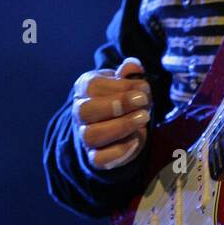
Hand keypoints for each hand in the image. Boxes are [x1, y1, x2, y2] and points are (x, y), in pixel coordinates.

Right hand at [72, 56, 151, 170]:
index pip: (93, 86)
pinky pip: (100, 159)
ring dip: (121, 126)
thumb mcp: (126, 82)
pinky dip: (120, 150)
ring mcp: (84, 136)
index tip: (143, 89)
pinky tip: (136, 138)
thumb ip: (130, 74)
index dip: (120, 87)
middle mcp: (79, 112)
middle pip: (85, 110)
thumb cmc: (123, 98)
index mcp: (85, 88)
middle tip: (143, 102)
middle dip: (117, 105)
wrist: (118, 124)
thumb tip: (132, 65)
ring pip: (91, 135)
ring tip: (143, 117)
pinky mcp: (94, 157)